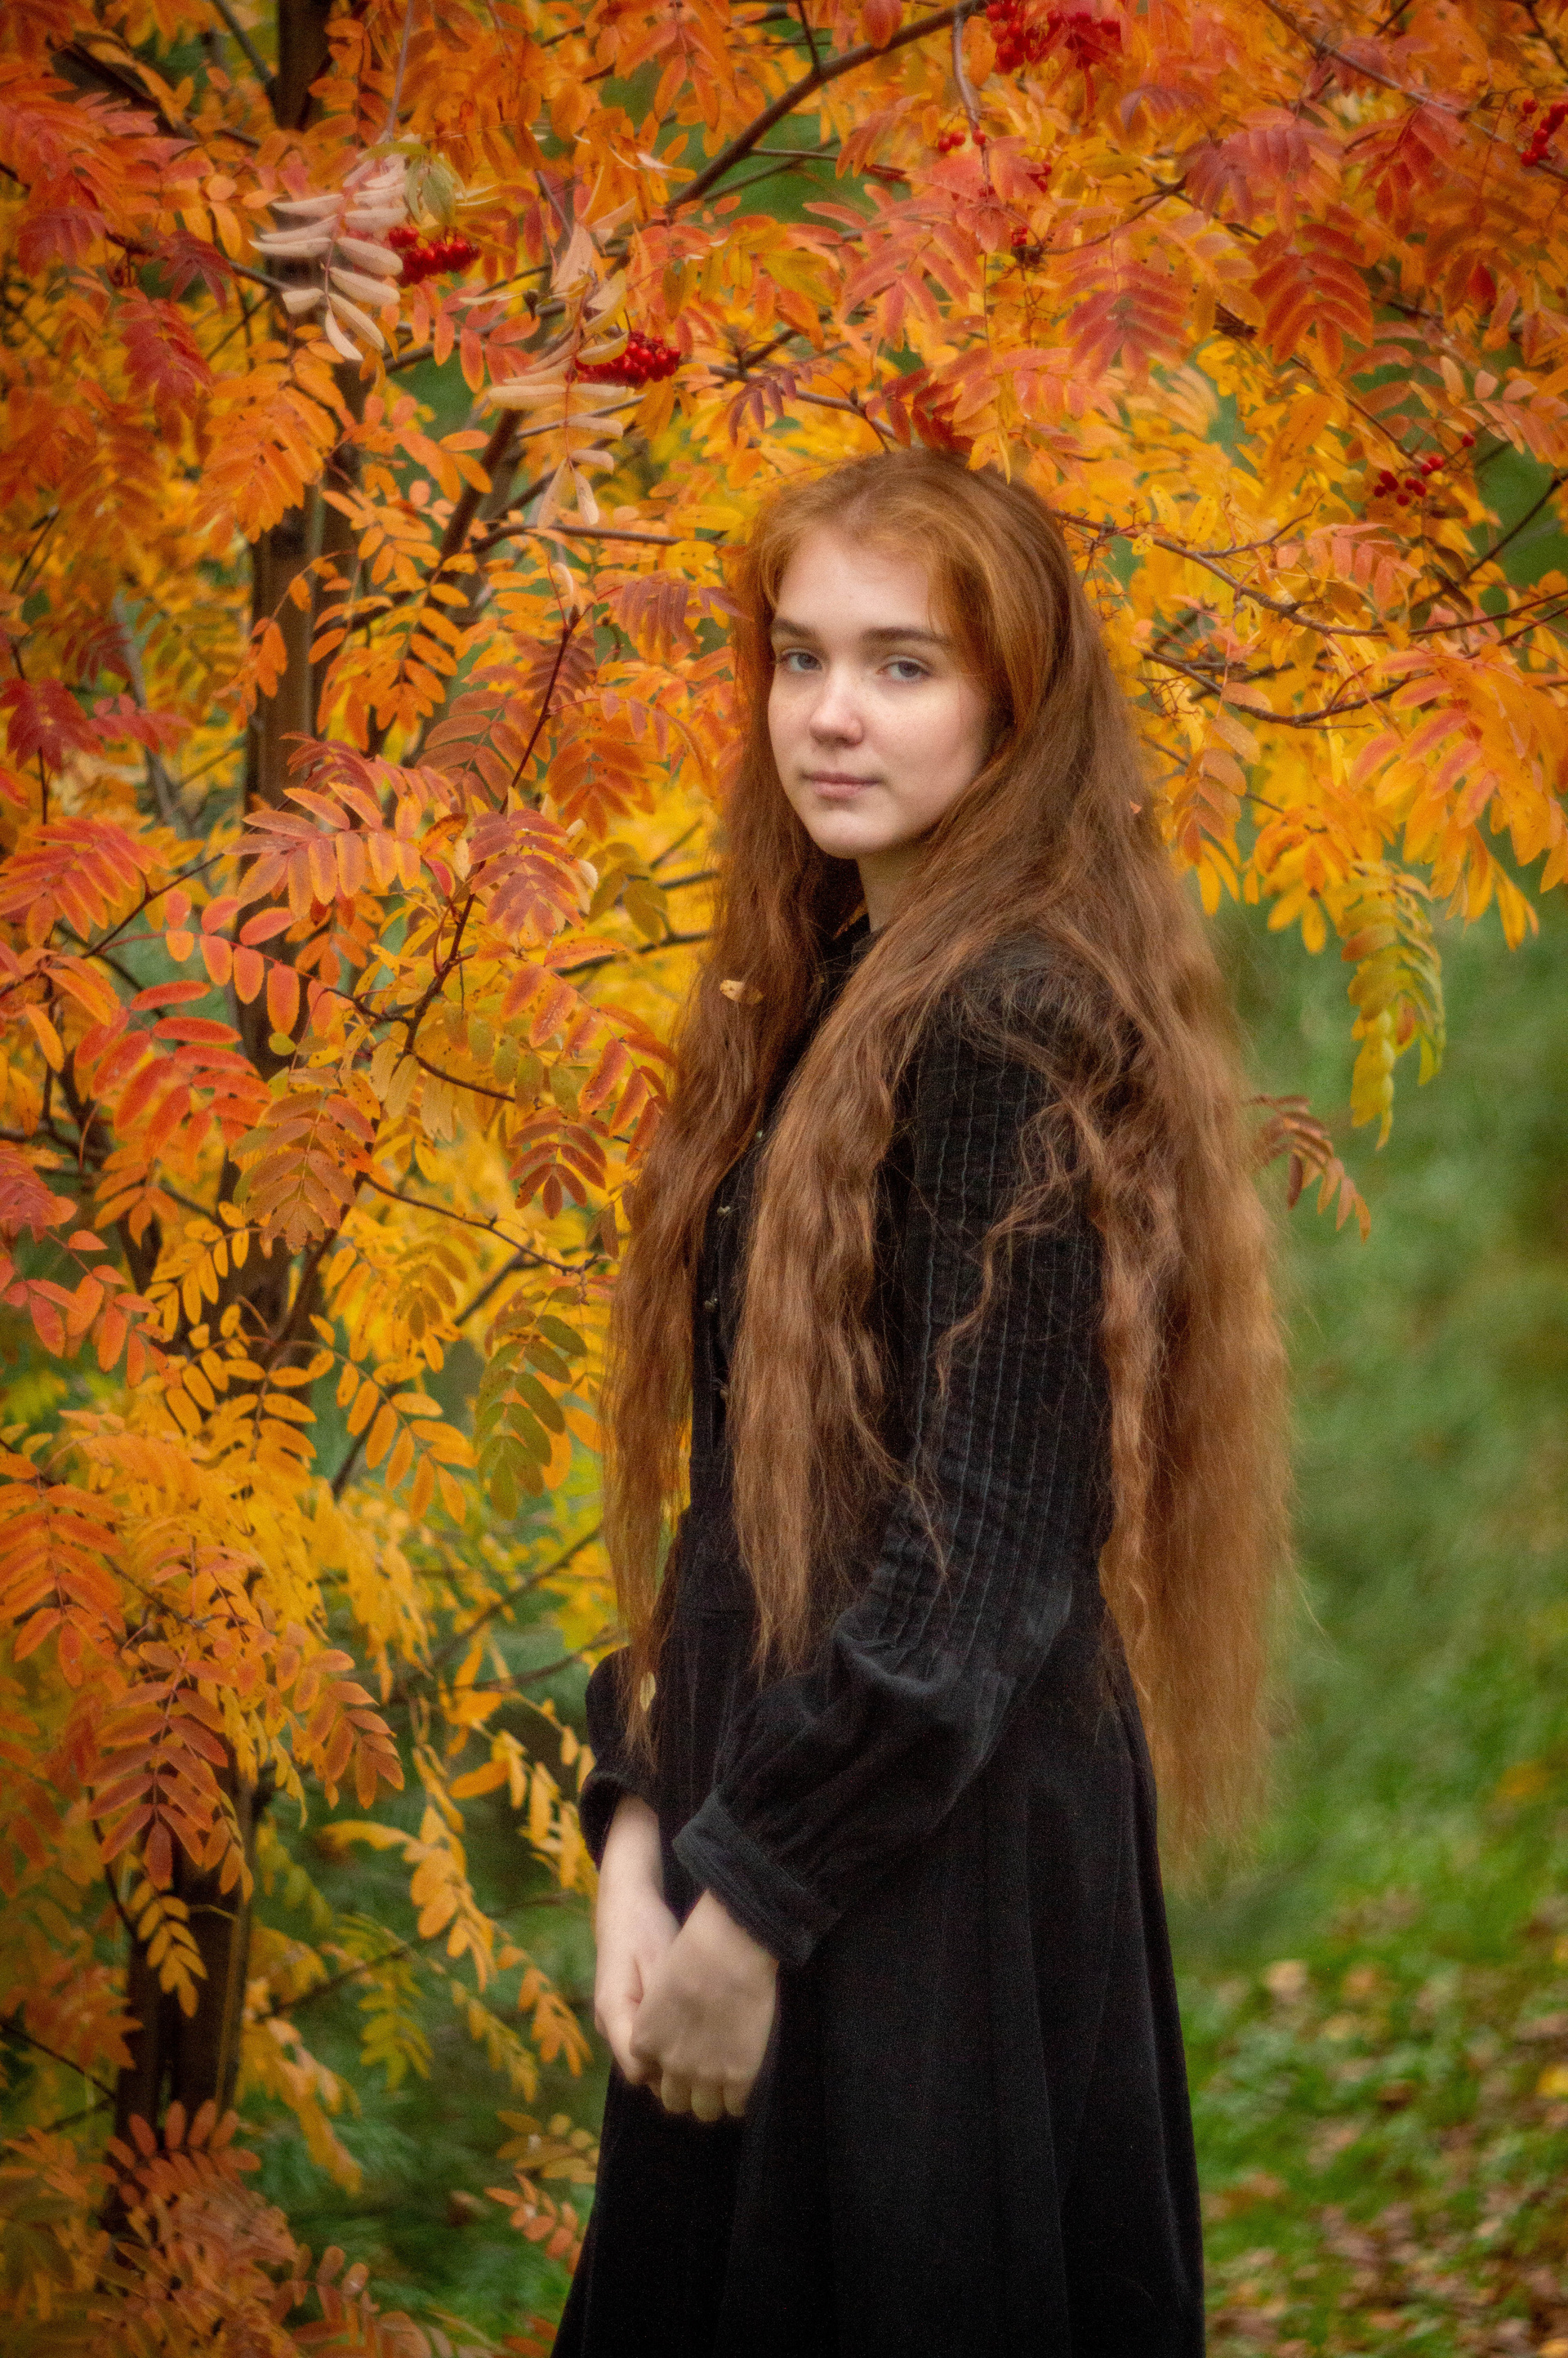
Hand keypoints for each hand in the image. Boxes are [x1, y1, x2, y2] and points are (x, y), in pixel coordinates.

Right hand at [593, 1796, 677, 2082]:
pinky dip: (666, 2039)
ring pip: (644, 2055)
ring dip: (671, 2053)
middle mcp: (608, 2024)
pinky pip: (645, 2039)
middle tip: (710, 2050)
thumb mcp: (661, 1962)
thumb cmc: (645, 1927)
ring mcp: (614, 2019)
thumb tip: (680, 2047)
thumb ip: (666, 2006)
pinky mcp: (624, 2011)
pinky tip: (693, 2023)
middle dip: (673, 2068)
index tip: (701, 2056)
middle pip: (642, 2068)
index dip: (669, 2070)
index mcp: (613, 2012)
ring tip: (705, 2037)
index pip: (637, 2070)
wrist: (627, 1901)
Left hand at [629, 1890, 777, 2122]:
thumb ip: (654, 2021)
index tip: (681, 2056)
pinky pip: (735, 2106)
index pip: (647, 2076)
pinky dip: (739, 2096)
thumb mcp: (657, 1988)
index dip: (666, 2067)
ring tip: (726, 2079)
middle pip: (674, 2100)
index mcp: (644, 2041)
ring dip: (713, 2098)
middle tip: (704, 2071)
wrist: (729, 1948)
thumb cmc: (693, 1953)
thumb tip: (665, 2038)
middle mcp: (670, 2064)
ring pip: (704, 2111)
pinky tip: (744, 2076)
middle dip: (687, 2089)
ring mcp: (704, 2074)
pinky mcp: (738, 2077)